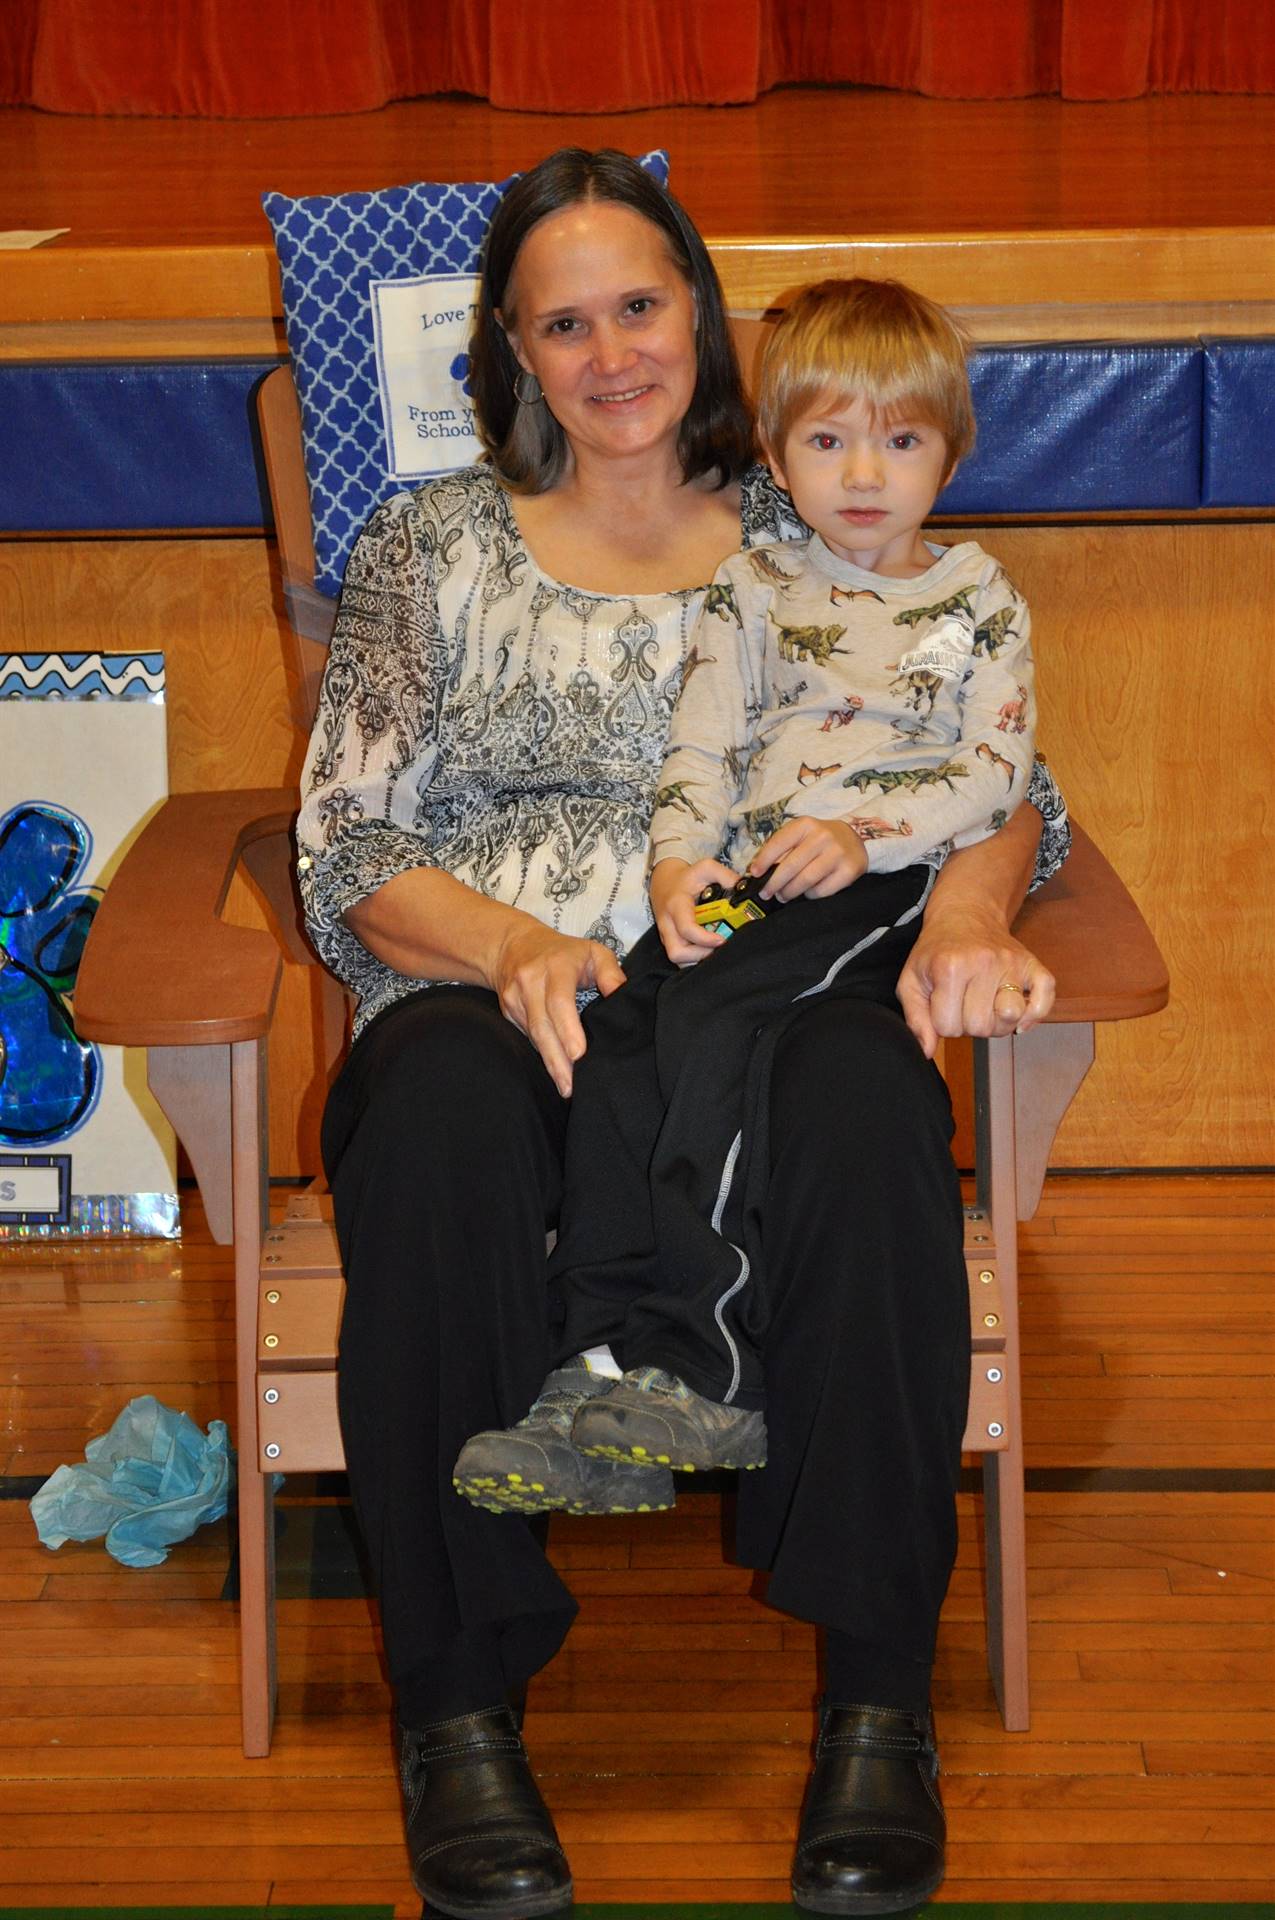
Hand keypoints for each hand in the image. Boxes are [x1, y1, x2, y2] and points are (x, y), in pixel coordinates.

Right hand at [491, 920, 625, 1096]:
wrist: (513, 946)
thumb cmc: (562, 952)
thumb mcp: (592, 951)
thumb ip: (611, 973)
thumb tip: (622, 996)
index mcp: (556, 966)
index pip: (559, 1001)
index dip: (568, 1029)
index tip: (579, 1054)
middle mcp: (531, 981)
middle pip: (542, 1025)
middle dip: (557, 1058)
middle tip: (571, 1085)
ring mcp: (515, 998)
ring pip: (533, 1036)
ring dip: (550, 1062)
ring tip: (566, 1086)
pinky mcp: (508, 1011)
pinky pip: (527, 1036)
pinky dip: (542, 1054)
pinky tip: (555, 1071)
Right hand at [649, 855, 739, 965]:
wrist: (665, 881)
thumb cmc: (687, 877)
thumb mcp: (706, 868)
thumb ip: (726, 876)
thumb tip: (745, 890)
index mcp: (676, 905)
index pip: (687, 929)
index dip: (705, 939)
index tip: (723, 939)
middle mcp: (668, 924)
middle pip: (677, 953)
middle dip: (700, 956)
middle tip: (718, 948)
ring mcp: (667, 935)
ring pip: (678, 960)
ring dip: (698, 959)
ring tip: (715, 949)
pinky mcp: (670, 941)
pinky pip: (681, 958)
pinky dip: (695, 958)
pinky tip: (708, 949)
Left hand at [751, 816, 867, 900]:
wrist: (855, 839)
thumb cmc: (819, 840)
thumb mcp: (801, 834)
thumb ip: (782, 848)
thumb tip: (758, 872)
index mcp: (806, 825)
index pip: (779, 843)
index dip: (764, 860)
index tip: (755, 874)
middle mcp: (822, 836)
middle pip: (791, 866)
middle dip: (774, 883)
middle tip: (766, 893)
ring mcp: (837, 853)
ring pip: (806, 880)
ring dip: (790, 892)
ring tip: (784, 896)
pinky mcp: (849, 870)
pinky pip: (822, 890)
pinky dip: (810, 895)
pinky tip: (808, 892)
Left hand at [895, 903, 1054, 1059]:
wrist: (964, 914)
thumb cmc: (935, 951)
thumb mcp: (912, 980)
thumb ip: (915, 1018)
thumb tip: (927, 1052)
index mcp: (949, 968)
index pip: (948, 1027)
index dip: (942, 1023)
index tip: (942, 1004)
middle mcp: (983, 963)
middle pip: (981, 1027)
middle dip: (969, 1024)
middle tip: (963, 1003)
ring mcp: (1011, 963)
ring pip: (1010, 1018)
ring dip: (998, 1022)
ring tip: (986, 1006)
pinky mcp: (1031, 963)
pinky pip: (1045, 997)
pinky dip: (1035, 1013)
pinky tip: (1019, 1016)